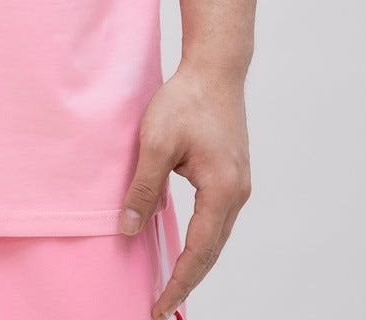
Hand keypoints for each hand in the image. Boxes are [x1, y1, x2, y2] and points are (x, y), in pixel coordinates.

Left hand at [119, 62, 252, 319]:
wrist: (215, 68)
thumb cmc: (186, 100)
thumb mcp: (156, 143)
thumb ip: (143, 189)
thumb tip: (127, 229)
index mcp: (222, 190)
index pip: (200, 251)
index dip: (179, 281)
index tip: (161, 306)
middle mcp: (237, 193)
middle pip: (213, 250)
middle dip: (188, 279)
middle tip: (164, 304)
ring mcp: (238, 183)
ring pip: (216, 235)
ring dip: (196, 260)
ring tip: (173, 282)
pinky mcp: (232, 173)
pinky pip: (217, 217)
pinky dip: (202, 237)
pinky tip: (186, 243)